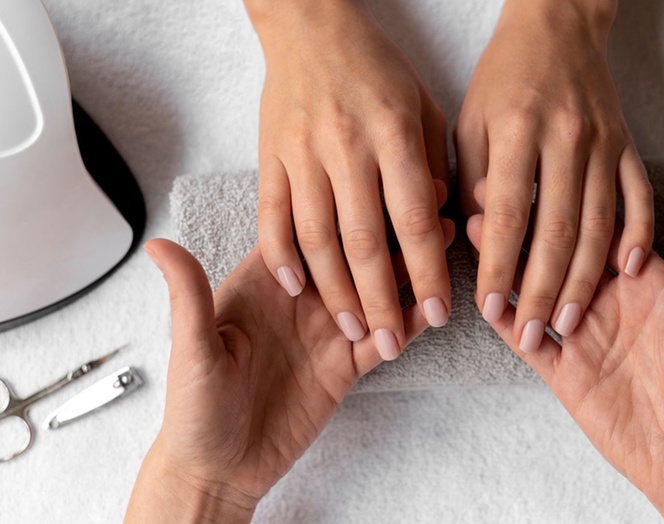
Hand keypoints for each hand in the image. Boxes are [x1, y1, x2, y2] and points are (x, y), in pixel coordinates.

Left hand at [125, 219, 454, 521]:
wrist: (220, 468)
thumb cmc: (194, 408)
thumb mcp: (191, 351)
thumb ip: (189, 297)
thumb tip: (158, 245)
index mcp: (266, 282)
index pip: (307, 230)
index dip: (339, 201)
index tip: (370, 175)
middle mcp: (302, 298)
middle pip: (353, 252)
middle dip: (388, 227)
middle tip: (425, 199)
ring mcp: (329, 330)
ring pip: (378, 288)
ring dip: (409, 266)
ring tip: (445, 238)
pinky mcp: (347, 365)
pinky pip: (386, 336)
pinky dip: (412, 321)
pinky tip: (436, 304)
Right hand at [246, 0, 450, 359]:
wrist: (310, 26)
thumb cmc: (377, 69)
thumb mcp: (424, 106)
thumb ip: (434, 163)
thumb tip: (439, 220)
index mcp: (395, 134)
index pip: (416, 220)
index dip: (429, 272)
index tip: (439, 313)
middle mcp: (347, 147)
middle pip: (365, 241)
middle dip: (381, 300)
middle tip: (392, 340)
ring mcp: (302, 154)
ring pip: (316, 238)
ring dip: (333, 291)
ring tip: (349, 327)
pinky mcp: (268, 157)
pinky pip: (271, 216)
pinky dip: (280, 256)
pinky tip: (295, 287)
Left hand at [455, 0, 653, 351]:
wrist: (558, 26)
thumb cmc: (503, 78)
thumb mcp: (469, 120)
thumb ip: (473, 178)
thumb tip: (483, 238)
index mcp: (516, 131)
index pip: (508, 215)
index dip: (499, 269)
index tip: (489, 310)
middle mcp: (564, 138)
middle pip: (557, 230)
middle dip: (542, 290)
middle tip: (533, 335)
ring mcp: (604, 142)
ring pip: (598, 223)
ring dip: (584, 279)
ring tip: (569, 321)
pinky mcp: (629, 144)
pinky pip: (638, 196)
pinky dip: (638, 236)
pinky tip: (626, 273)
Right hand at [469, 210, 663, 521]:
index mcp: (649, 286)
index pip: (603, 233)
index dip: (573, 203)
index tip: (544, 173)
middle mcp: (611, 304)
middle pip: (561, 254)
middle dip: (528, 225)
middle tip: (493, 192)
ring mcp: (585, 338)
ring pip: (537, 290)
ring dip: (507, 263)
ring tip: (476, 230)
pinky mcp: (566, 373)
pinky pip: (530, 340)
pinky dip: (508, 320)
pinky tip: (484, 295)